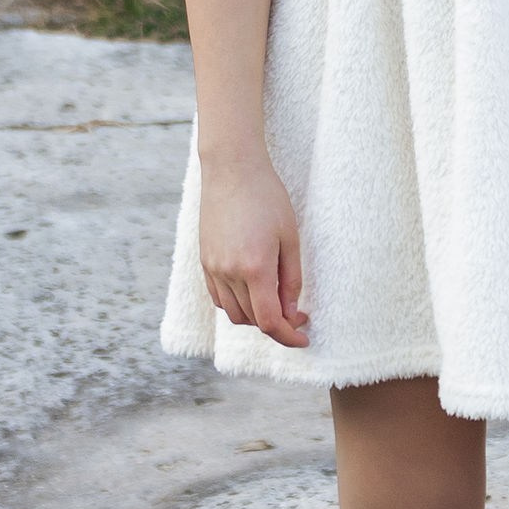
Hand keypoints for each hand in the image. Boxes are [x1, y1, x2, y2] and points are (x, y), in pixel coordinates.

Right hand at [199, 151, 309, 345]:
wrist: (231, 169)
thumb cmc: (267, 198)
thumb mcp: (290, 238)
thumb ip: (291, 279)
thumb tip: (291, 312)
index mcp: (255, 268)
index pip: (269, 321)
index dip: (288, 336)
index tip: (304, 338)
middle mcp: (229, 273)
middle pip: (251, 321)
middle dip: (276, 325)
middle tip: (298, 314)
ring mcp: (212, 268)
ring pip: (233, 313)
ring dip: (255, 317)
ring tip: (277, 304)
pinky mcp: (204, 261)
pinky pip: (219, 298)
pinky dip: (236, 305)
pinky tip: (253, 293)